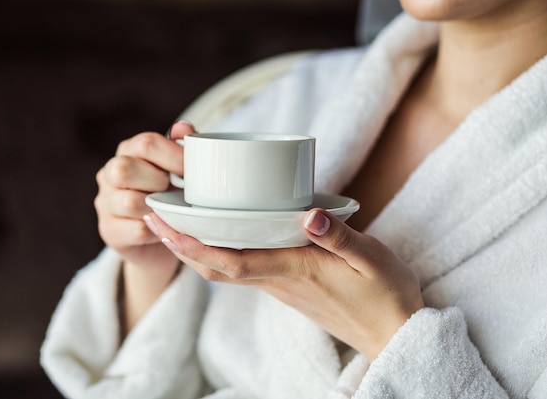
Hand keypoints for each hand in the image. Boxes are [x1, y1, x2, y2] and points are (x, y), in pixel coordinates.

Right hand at [94, 120, 195, 329]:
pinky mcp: (109, 231)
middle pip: (124, 169)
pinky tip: (167, 227)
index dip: (174, 156)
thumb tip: (183, 128)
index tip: (193, 171)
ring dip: (158, 208)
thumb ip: (183, 147)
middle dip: (158, 181)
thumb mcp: (179, 168)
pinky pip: (137, 230)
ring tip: (171, 210)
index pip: (145, 144)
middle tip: (174, 191)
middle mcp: (109, 173)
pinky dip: (158, 230)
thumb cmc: (170, 193)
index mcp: (128, 151)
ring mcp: (105, 203)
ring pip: (130, 202)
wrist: (160, 237)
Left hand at [147, 208, 423, 361]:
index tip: (164, 225)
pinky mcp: (288, 284)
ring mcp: (281, 285)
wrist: (393, 334)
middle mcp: (279, 280)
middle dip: (181, 244)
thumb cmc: (385, 296)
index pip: (230, 260)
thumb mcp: (372, 259)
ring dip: (196, 247)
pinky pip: (243, 267)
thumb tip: (308, 213)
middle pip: (216, 266)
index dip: (193, 245)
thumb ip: (340, 237)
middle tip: (154, 214)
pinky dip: (221, 251)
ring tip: (176, 219)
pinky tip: (221, 231)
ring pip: (226, 268)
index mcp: (294, 270)